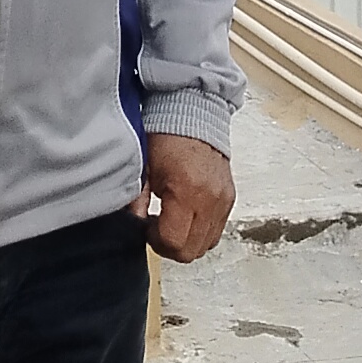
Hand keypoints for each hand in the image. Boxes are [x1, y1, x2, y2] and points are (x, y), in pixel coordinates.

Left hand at [135, 133, 233, 263]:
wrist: (193, 112)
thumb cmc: (167, 135)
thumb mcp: (143, 166)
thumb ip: (136, 200)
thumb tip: (132, 225)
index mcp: (188, 191)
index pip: (174, 241)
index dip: (156, 241)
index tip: (147, 228)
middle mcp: (211, 199)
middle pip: (192, 251)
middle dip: (170, 246)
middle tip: (157, 228)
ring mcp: (223, 200)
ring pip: (206, 245)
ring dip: (187, 241)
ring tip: (172, 220)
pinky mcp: (229, 198)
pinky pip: (216, 231)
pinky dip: (200, 231)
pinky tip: (186, 214)